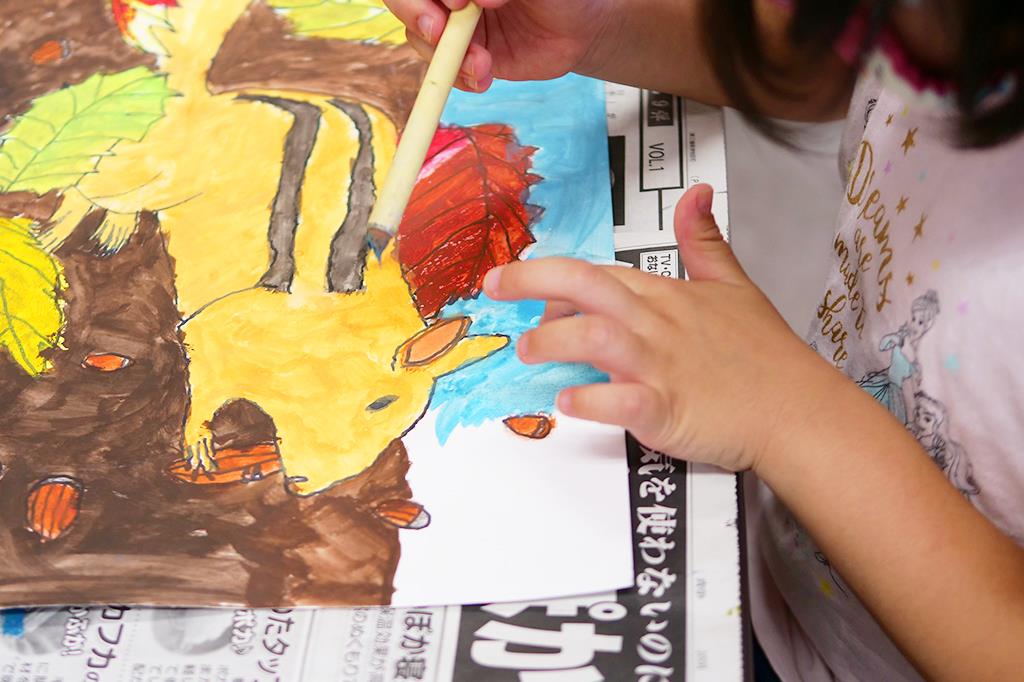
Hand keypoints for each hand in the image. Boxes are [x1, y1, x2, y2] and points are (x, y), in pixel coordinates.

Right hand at [383, 0, 616, 90]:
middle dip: (416, 15)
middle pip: (403, 0)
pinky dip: (459, 76)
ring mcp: (452, 22)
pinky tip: (485, 76)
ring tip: (483, 64)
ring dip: (447, 54)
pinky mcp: (464, 55)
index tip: (459, 2)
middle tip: (440, 32)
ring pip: (419, 37)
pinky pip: (443, 69)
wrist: (581, 28)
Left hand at [483, 184, 837, 470]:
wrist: (796, 408)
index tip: (525, 286)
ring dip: (553, 343)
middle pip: (587, 286)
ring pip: (596, 339)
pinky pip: (620, 401)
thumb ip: (705, 240)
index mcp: (665, 294)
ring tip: (527, 353)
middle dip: (532, 280)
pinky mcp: (667, 409)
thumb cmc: (762, 353)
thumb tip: (698, 192)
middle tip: (493, 286)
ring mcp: (660, 365)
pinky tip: (565, 402)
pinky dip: (589, 400)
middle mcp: (656, 323)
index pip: (599, 274)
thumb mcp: (734, 283)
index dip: (557, 278)